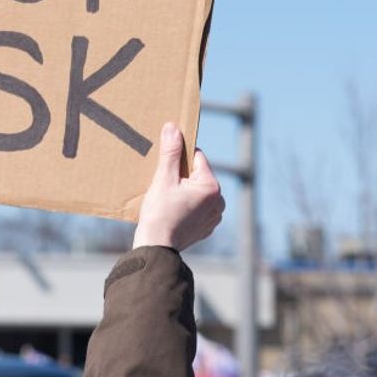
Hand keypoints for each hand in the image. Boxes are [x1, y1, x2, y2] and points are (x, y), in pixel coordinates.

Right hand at [132, 122, 224, 250]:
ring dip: (184, 190)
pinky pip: (197, 207)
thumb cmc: (159, 213)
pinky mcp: (207, 227)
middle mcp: (219, 201)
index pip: (197, 157)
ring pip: (198, 191)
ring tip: (167, 199)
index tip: (165, 163)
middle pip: (198, 174)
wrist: (157, 248)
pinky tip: (172, 210)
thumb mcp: (163, 179)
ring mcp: (214, 216)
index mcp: (212, 186)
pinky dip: (186, 205)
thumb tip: (173, 128)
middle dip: (181, 175)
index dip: (179, 157)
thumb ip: (170, 152)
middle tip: (164, 184)